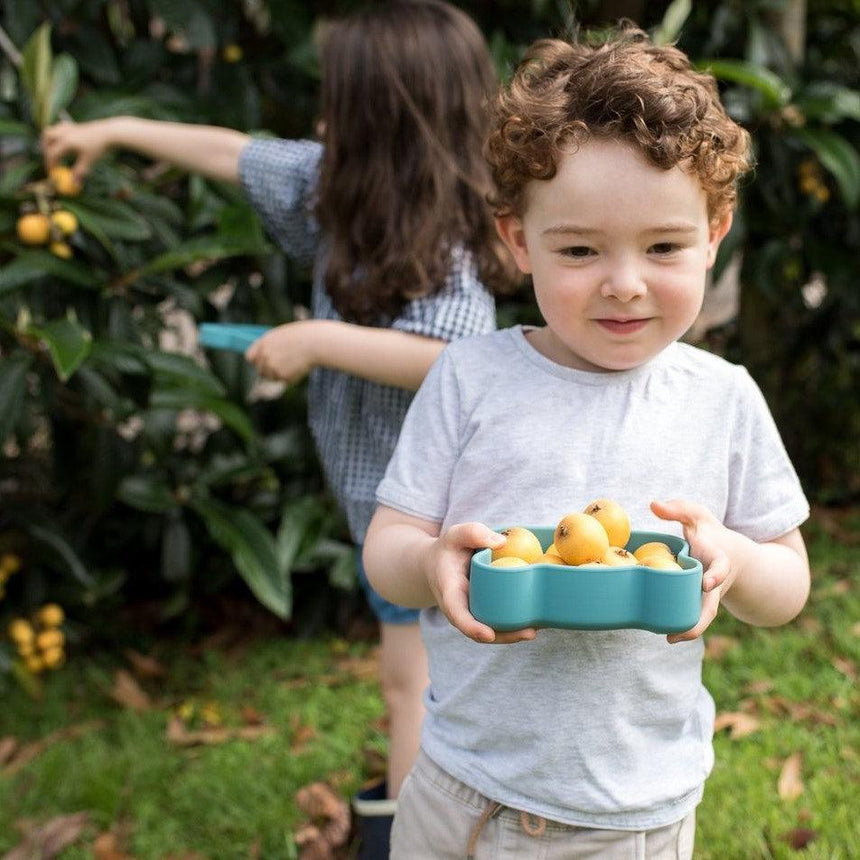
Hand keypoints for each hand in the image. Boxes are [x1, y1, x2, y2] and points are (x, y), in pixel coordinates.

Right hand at [41, 120, 112, 180]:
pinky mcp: (72, 125)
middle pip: (46, 140)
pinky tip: (62, 141)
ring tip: (52, 152)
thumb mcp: (89, 161)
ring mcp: (67, 128)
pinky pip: (58, 128)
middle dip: (46, 152)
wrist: (108, 133)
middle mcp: (64, 133)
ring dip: (48, 141)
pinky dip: (56, 135)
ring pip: (50, 132)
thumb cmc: (98, 148)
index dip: (50, 165)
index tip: (52, 173)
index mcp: (66, 142)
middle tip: (50, 163)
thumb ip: (79, 172)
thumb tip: (73, 184)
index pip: (52, 154)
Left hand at [245, 321, 318, 382]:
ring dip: (281, 374)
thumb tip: (267, 357)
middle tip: (283, 367)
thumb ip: (272, 346)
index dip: (256, 361)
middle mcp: (265, 355)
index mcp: (264, 342)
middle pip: (260, 370)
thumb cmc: (305, 336)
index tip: (262, 363)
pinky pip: (285, 380)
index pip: (250, 357)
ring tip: (295, 364)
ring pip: (272, 377)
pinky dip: (292, 377)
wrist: (317, 343)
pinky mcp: (283, 377)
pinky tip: (301, 367)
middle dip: (269, 370)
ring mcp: (272, 367)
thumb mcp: (284, 336)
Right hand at [426, 523, 536, 644]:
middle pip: (480, 629)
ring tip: (535, 630)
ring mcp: (473, 613)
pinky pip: (498, 622)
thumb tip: (502, 543)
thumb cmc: (449, 549)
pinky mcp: (484, 612)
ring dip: (513, 635)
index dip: (472, 627)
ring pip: (492, 630)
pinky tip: (536, 621)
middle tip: (529, 633)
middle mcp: (461, 609)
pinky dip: (515, 625)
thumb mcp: (455, 535)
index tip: (489, 635)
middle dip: (504, 636)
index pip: (457, 613)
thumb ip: (473, 533)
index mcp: (450, 592)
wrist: (438, 565)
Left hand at [650, 499, 736, 643]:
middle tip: (686, 631)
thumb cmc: (710, 533)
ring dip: (690, 629)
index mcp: (718, 559)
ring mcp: (710, 596)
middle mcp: (715, 582)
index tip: (708, 583)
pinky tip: (668, 635)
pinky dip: (684, 628)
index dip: (716, 576)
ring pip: (704, 616)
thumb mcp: (697, 516)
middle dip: (702, 618)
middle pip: (712, 604)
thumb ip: (678, 509)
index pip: (721, 567)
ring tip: (671, 638)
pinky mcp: (701, 603)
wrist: (735, 555)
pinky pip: (695, 617)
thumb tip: (653, 504)